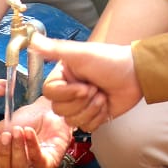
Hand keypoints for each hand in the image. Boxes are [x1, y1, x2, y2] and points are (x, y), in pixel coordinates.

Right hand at [0, 101, 71, 167]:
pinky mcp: (49, 163)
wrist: (46, 110)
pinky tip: (28, 132)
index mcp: (4, 163)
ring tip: (19, 131)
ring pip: (20, 167)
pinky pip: (36, 159)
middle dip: (4, 151)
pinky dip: (31, 144)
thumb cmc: (25, 120)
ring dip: (17, 147)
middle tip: (7, 134)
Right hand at [26, 33, 143, 131]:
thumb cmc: (110, 60)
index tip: (84, 86)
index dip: (68, 94)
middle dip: (82, 101)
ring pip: (73, 121)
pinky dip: (99, 117)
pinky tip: (106, 104)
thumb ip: (54, 49)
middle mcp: (69, 91)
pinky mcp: (93, 116)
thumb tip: (32, 40)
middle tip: (96, 88)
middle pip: (60, 110)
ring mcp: (81, 105)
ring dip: (92, 109)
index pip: (50, 93)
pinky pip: (87, 128)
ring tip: (102, 95)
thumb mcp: (80, 53)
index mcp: (62, 76)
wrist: (136, 74)